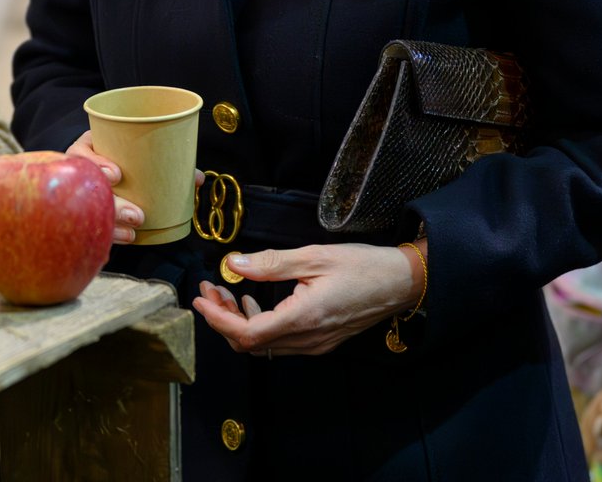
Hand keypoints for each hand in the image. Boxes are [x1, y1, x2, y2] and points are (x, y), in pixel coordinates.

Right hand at [67, 130, 205, 245]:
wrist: (100, 167)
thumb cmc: (121, 156)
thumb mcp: (138, 153)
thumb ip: (167, 163)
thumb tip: (197, 179)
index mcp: (89, 148)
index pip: (82, 153)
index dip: (97, 164)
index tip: (117, 175)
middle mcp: (78, 171)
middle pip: (88, 190)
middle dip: (114, 205)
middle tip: (138, 216)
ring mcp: (77, 193)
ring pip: (86, 212)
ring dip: (112, 226)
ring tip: (133, 234)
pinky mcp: (79, 213)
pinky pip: (85, 228)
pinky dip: (104, 238)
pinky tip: (116, 248)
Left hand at [192, 242, 423, 356]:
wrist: (400, 283)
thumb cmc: (362, 266)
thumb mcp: (315, 256)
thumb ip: (272, 262)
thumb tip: (234, 263)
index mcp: (303, 318)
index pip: (247, 335)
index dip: (218, 320)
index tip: (200, 299)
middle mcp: (306, 340)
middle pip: (250, 344)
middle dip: (222, 318)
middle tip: (210, 289)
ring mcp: (314, 345)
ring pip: (263, 345)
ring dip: (238, 322)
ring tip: (228, 291)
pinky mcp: (320, 342)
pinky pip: (279, 342)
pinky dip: (259, 325)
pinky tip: (255, 301)